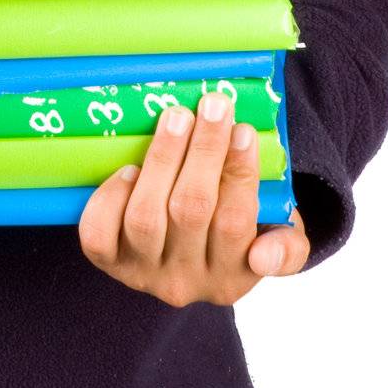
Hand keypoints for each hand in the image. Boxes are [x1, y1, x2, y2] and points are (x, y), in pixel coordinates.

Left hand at [77, 91, 309, 304]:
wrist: (185, 257)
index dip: (239, 174)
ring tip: (175, 117)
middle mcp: (185, 283)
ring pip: (146, 218)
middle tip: (212, 105)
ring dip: (162, 160)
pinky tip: (129, 168)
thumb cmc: (235, 231)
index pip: (235, 224)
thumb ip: (286, 246)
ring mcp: (143, 273)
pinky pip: (100, 233)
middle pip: (191, 211)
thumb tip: (265, 256)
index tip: (243, 129)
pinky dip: (111, 198)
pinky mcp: (110, 261)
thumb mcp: (275, 240)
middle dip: (203, 151)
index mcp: (231, 277)